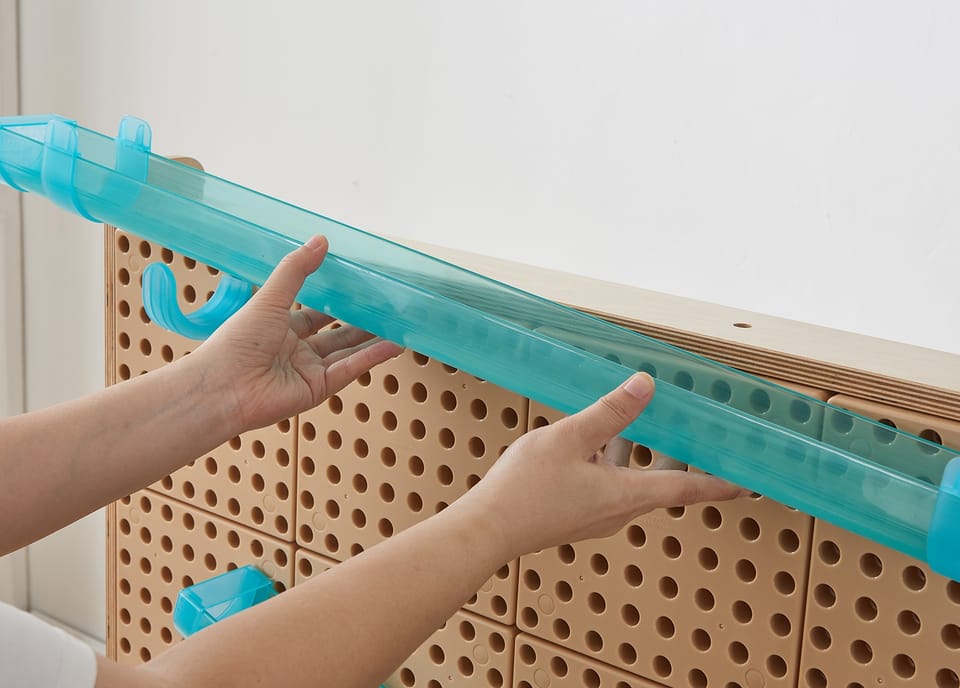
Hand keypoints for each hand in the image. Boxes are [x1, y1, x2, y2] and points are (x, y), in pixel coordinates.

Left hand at [193, 235, 402, 434]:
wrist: (223, 388)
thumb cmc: (237, 342)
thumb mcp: (270, 298)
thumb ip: (297, 270)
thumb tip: (320, 240)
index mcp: (280, 328)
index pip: (315, 316)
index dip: (337, 305)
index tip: (360, 293)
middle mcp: (296, 352)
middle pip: (337, 336)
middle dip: (362, 325)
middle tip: (387, 311)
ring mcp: (308, 372)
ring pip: (348, 354)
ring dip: (373, 342)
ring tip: (399, 328)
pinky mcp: (318, 390)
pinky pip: (349, 371)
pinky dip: (371, 359)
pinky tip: (392, 346)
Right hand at [461, 373, 746, 559]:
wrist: (487, 529)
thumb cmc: (525, 489)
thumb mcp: (570, 438)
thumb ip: (610, 412)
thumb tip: (646, 386)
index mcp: (626, 495)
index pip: (687, 488)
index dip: (721, 482)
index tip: (751, 482)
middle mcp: (618, 511)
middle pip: (663, 483)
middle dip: (682, 459)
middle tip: (699, 437)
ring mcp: (596, 516)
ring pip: (633, 482)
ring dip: (643, 456)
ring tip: (645, 424)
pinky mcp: (576, 514)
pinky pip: (609, 485)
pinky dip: (615, 462)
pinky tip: (595, 442)